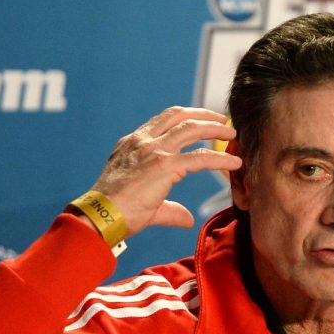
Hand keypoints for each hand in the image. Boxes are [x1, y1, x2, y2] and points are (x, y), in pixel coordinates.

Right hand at [90, 106, 241, 237]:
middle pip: (179, 116)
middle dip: (203, 115)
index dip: (185, 117)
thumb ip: (170, 208)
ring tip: (231, 134)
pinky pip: (200, 157)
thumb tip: (187, 218)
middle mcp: (142, 141)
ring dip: (215, 129)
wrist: (100, 216)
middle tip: (221, 121)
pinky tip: (234, 162)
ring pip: (191, 129)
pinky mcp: (164, 166)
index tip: (201, 121)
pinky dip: (220, 158)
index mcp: (133, 143)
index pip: (163, 121)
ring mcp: (153, 150)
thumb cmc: (116, 212)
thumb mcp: (144, 203)